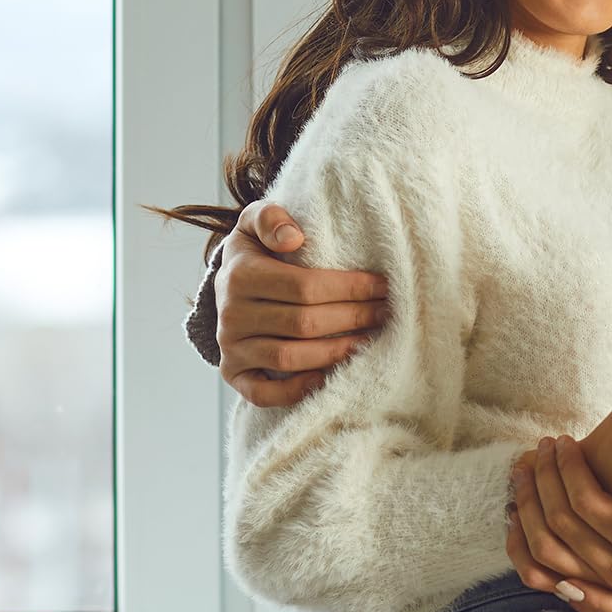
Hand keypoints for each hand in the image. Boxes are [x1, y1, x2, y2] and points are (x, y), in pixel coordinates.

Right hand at [216, 200, 390, 407]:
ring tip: (367, 341)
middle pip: (304, 323)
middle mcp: (231, 314)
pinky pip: (263, 393)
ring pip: (289, 358)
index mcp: (240, 274)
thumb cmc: (256, 252)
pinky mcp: (233, 374)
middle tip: (385, 313)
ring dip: (335, 352)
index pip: (305, 286)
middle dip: (352, 318)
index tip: (382, 286)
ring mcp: (231, 347)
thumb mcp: (255, 223)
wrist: (227, 286)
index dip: (349, 288)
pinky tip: (326, 378)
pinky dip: (295, 390)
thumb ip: (270, 218)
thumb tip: (293, 238)